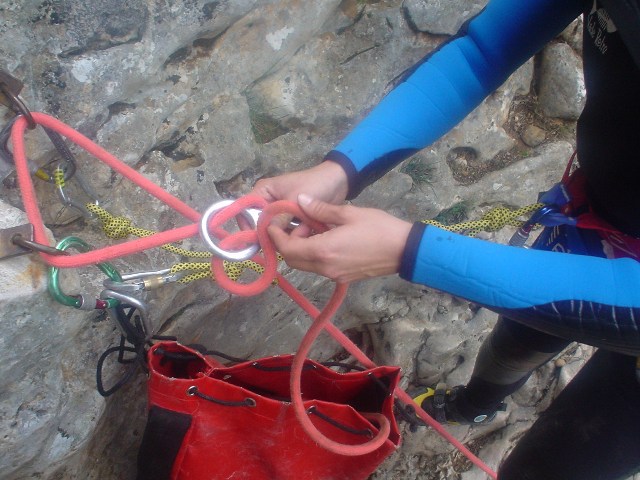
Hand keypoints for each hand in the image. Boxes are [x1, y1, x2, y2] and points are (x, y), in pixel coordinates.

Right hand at [252, 160, 348, 236]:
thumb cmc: (314, 184)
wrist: (338, 182)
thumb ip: (280, 218)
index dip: (249, 227)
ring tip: (302, 233)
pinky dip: (294, 236)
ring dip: (285, 235)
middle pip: (259, 225)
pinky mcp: (290, 220)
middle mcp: (267, 203)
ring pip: (273, 231)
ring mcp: (279, 213)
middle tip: (285, 240)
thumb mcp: (295, 200)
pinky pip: (286, 233)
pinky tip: (306, 234)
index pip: (245, 212)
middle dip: (272, 234)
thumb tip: (267, 235)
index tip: (259, 239)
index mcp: (262, 192)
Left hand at [267, 194, 412, 282]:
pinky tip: (325, 238)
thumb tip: (300, 201)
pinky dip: (314, 255)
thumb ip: (321, 209)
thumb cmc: (379, 229)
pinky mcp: (342, 277)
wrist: (405, 251)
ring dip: (301, 249)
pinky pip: (319, 267)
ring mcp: (334, 275)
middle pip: (293, 260)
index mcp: (323, 251)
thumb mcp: (349, 213)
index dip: (277, 237)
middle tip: (293, 225)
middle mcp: (325, 267)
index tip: (272, 224)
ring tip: (312, 229)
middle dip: (287, 244)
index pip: (289, 248)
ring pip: (306, 265)